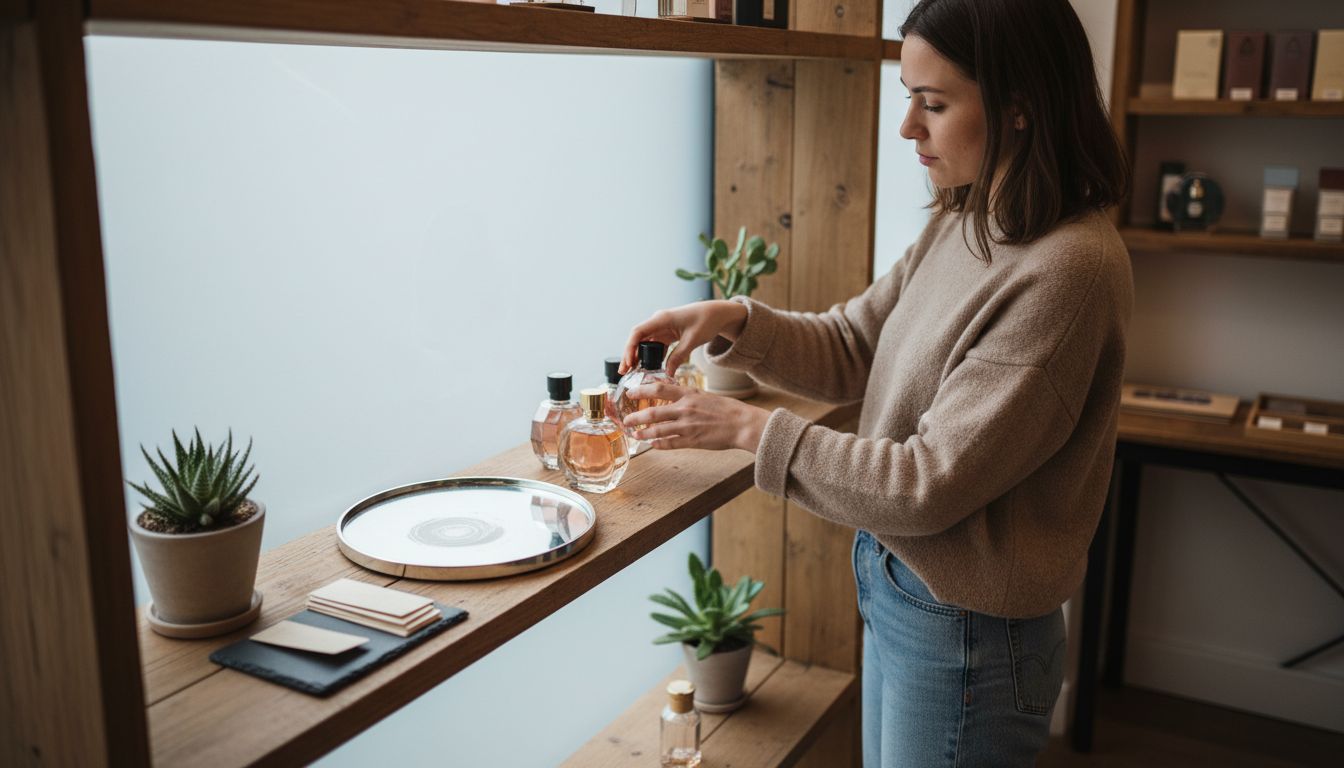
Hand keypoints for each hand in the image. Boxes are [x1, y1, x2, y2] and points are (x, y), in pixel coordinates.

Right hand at [621, 299, 747, 375]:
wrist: (717, 313)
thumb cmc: (706, 321)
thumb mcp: (692, 340)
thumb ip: (678, 356)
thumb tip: (667, 374)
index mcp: (662, 318)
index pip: (638, 332)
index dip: (630, 347)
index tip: (628, 363)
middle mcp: (658, 321)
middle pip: (637, 338)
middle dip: (629, 354)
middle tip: (624, 372)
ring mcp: (662, 327)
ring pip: (644, 342)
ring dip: (637, 356)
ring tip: (631, 372)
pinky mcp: (667, 333)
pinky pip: (654, 345)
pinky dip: (649, 355)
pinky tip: (646, 367)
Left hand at [622, 382, 769, 452]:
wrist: (743, 424)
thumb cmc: (728, 409)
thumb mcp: (706, 396)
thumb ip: (689, 397)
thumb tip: (674, 398)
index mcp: (689, 394)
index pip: (659, 388)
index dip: (642, 390)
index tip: (630, 393)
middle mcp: (686, 408)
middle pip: (653, 412)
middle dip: (636, 417)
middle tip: (626, 420)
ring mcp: (688, 426)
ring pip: (658, 430)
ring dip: (644, 434)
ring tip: (636, 435)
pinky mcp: (692, 440)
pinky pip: (670, 443)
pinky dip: (659, 444)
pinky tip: (653, 445)